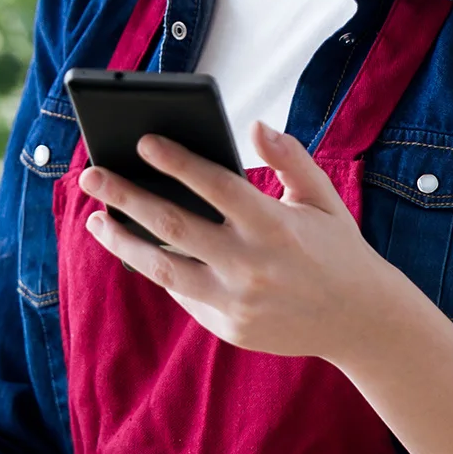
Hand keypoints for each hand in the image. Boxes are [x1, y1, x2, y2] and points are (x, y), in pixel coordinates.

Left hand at [78, 120, 394, 359]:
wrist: (361, 321)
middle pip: (174, 225)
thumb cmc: (337, 246)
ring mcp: (237, 302)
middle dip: (127, 196)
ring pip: (163, 267)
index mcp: (274, 224)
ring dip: (124, 241)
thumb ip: (289, 157)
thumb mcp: (321, 195)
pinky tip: (136, 246)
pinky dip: (156, 267)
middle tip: (91, 174)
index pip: (215, 185)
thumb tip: (255, 126)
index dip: (177, 161)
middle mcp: (251, 265)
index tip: (143, 140)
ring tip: (96, 220)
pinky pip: (182, 293)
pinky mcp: (228, 327)